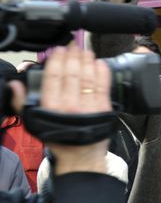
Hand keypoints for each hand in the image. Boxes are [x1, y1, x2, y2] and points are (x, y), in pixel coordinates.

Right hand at [7, 46, 111, 174]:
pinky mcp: (103, 108)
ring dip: (86, 60)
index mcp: (51, 107)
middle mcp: (69, 105)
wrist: (80, 157)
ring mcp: (88, 106)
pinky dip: (101, 72)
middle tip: (72, 46)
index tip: (58, 50)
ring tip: (85, 51)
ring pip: (87, 77)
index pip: (53, 76)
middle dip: (72, 56)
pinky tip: (99, 63)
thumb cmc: (58, 138)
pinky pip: (102, 86)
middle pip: (71, 73)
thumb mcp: (35, 122)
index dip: (56, 60)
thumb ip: (23, 102)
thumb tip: (15, 84)